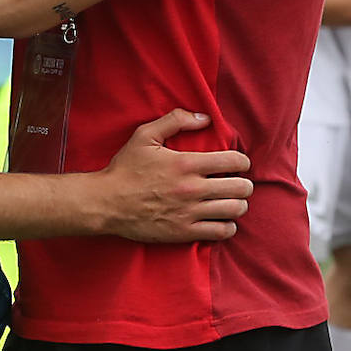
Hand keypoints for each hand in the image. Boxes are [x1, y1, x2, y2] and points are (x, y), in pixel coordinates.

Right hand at [99, 110, 252, 242]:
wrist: (106, 203)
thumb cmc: (125, 168)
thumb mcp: (145, 135)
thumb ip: (175, 120)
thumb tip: (204, 117)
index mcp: (186, 163)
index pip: (233, 161)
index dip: (242, 161)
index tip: (239, 163)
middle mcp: (192, 189)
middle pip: (240, 187)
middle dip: (244, 184)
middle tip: (238, 183)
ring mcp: (190, 212)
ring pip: (234, 210)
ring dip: (239, 204)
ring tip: (232, 201)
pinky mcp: (184, 232)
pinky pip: (221, 232)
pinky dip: (228, 226)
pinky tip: (222, 220)